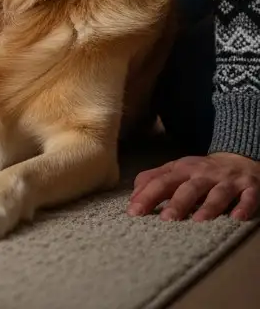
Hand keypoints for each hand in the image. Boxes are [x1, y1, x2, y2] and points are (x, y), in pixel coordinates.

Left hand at [128, 152, 259, 221]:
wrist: (239, 158)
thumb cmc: (201, 170)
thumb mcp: (176, 170)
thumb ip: (154, 179)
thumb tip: (133, 195)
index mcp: (182, 169)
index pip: (161, 182)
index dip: (147, 195)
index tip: (133, 212)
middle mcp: (203, 174)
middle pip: (187, 188)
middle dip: (176, 203)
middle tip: (165, 220)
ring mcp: (227, 181)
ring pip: (216, 193)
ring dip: (208, 207)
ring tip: (197, 221)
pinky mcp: (249, 187)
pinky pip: (248, 197)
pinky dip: (244, 206)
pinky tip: (237, 217)